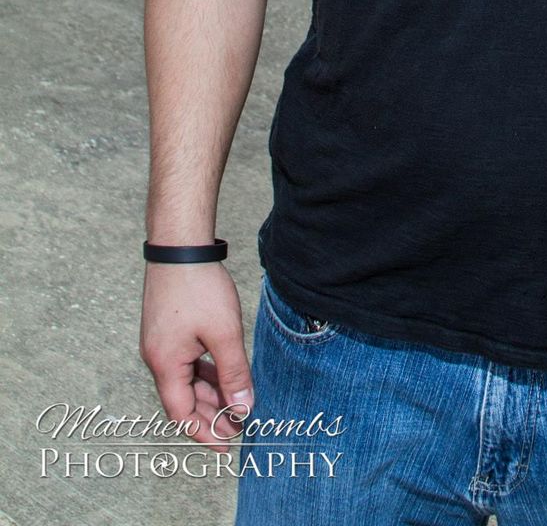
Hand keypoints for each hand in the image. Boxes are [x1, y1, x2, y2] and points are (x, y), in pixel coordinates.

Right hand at [140, 263, 252, 450]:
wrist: (179, 246)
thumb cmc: (199, 287)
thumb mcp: (224, 333)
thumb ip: (234, 373)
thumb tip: (243, 408)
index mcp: (165, 365)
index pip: (182, 414)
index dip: (204, 433)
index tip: (225, 446)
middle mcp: (157, 358)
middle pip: (183, 399)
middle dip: (210, 415)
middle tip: (238, 426)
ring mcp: (160, 343)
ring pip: (185, 380)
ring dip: (209, 393)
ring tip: (235, 403)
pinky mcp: (167, 330)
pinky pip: (185, 362)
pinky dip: (204, 372)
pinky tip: (223, 373)